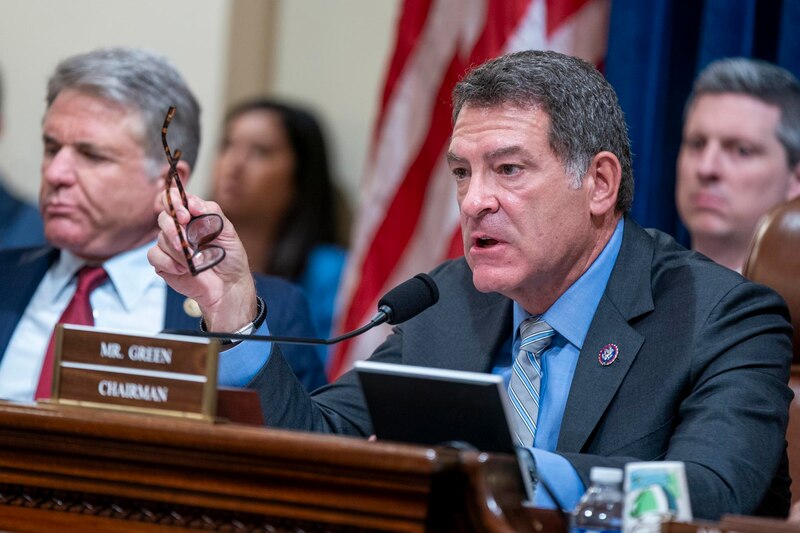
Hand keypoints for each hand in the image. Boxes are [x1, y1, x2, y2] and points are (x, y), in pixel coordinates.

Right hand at [148, 187, 256, 330]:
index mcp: (193, 216)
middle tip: (186, 241)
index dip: (174, 202)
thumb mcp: (227, 231)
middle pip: (164, 217)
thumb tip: (192, 204)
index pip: (174, 199)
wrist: (228, 285)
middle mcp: (179, 228)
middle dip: (173, 228)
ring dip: (179, 251)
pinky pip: (154, 256)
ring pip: (160, 238)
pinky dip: (169, 262)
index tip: (185, 214)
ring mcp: (170, 245)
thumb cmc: (229, 257)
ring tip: (196, 261)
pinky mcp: (163, 262)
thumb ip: (212, 213)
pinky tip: (184, 269)